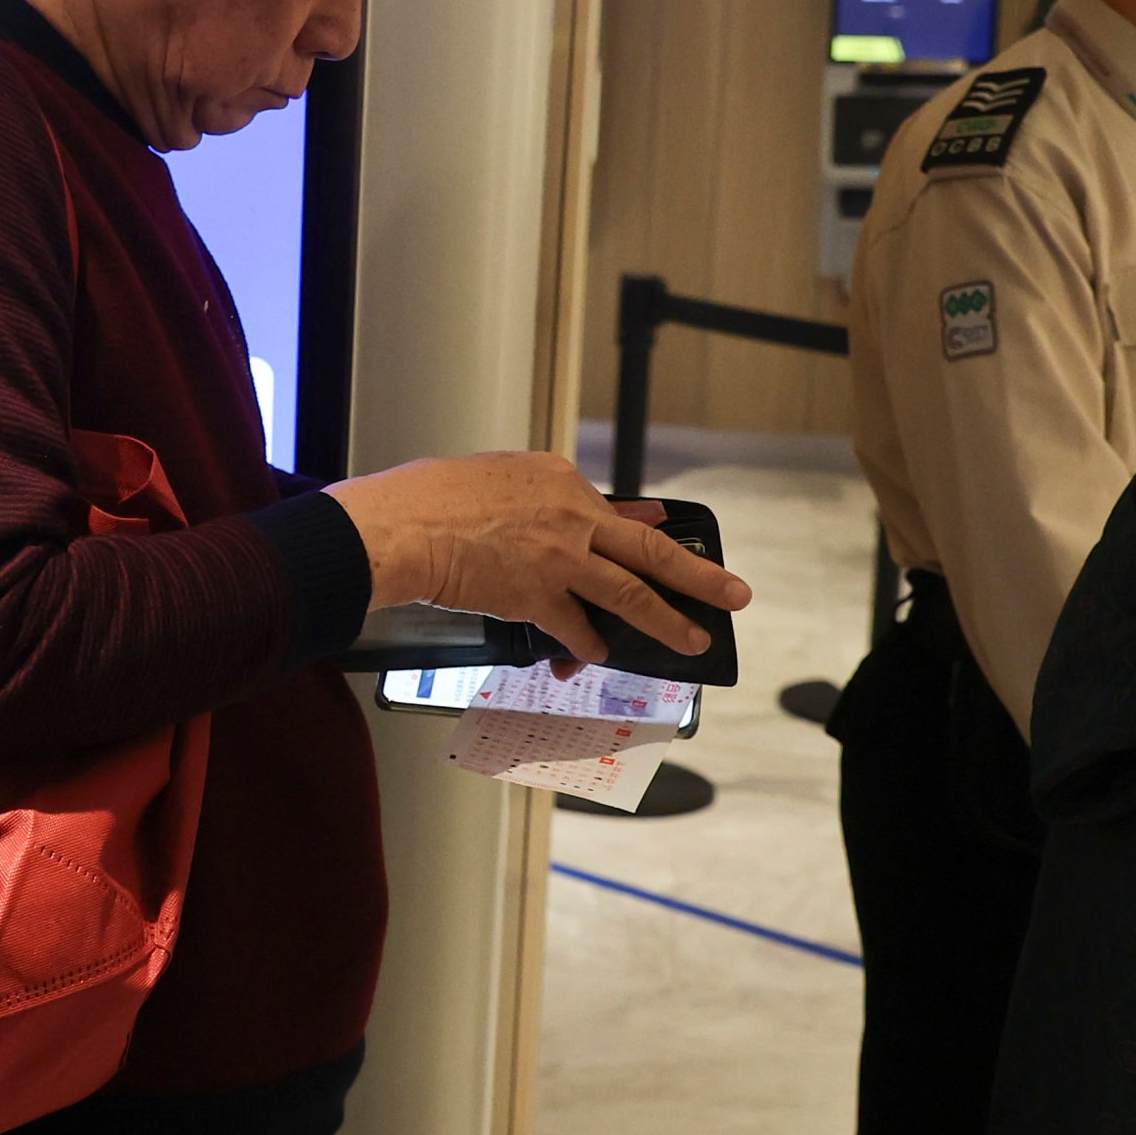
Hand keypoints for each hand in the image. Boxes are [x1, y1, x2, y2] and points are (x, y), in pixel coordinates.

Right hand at [329, 453, 750, 666]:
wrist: (400, 527)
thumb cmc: (428, 498)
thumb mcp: (498, 478)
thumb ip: (547, 496)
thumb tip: (591, 511)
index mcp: (557, 479)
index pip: (614, 512)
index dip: (644, 532)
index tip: (667, 539)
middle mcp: (570, 516)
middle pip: (648, 551)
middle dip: (699, 576)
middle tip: (735, 594)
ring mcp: (558, 558)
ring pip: (629, 594)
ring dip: (665, 621)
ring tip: (692, 641)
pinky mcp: (536, 596)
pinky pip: (575, 628)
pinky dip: (588, 645)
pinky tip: (597, 656)